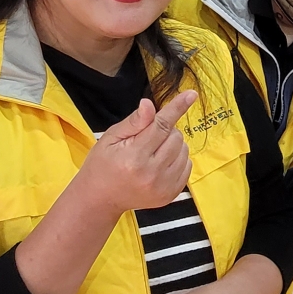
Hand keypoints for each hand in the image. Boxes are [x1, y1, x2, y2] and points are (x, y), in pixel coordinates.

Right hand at [77, 91, 199, 214]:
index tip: (191, 94)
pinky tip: (161, 162)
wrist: (101, 198)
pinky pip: (187, 166)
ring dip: (172, 144)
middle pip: (175, 136)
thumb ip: (134, 122)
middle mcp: (151, 173)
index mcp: (134, 156)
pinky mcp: (171, 194)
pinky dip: (178, 159)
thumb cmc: (102, 164)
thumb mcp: (110, 138)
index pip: (161, 125)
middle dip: (164, 130)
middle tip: (147, 138)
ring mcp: (163, 186)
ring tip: (153, 151)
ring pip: (184, 150)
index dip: (177, 108)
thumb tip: (149, 104)